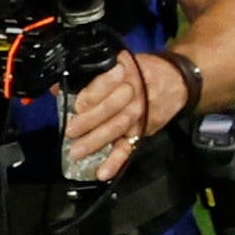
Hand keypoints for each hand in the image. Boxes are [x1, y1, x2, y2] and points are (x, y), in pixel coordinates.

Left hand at [62, 51, 181, 183]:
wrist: (177, 80)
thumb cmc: (142, 71)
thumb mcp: (120, 62)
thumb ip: (90, 76)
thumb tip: (57, 88)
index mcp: (127, 71)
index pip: (108, 83)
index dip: (92, 95)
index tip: (77, 105)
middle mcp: (135, 92)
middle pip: (113, 107)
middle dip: (90, 120)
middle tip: (70, 131)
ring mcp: (141, 113)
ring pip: (118, 127)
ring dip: (96, 141)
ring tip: (77, 152)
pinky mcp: (144, 131)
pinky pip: (130, 147)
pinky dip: (116, 161)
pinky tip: (103, 172)